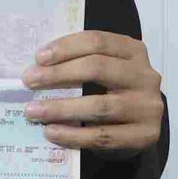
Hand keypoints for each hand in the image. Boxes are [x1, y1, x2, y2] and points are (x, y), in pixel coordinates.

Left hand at [19, 31, 164, 153]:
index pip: (98, 42)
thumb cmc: (115, 94)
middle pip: (98, 68)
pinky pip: (102, 136)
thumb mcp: (106, 72)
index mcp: (134, 52)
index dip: (66, 47)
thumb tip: (37, 68)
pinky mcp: (144, 135)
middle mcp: (146, 76)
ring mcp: (148, 107)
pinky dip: (73, 135)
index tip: (39, 57)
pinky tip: (51, 132)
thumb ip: (81, 64)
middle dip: (58, 74)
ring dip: (60, 108)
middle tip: (29, 81)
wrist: (140, 129)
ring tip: (34, 111)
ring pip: (99, 106)